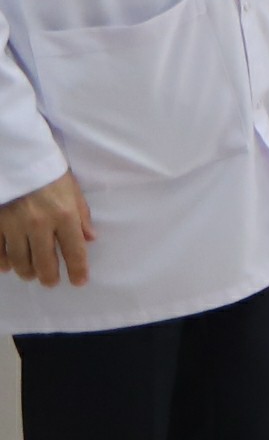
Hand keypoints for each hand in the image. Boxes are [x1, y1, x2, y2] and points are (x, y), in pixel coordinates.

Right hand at [0, 172, 92, 287]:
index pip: (74, 251)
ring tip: (31, 274)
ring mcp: (14, 225)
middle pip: (44, 262)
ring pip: (20, 261)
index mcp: (64, 215)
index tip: (79, 281)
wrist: (16, 158)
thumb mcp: (72, 190)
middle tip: (50, 282)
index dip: (77, 270)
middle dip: (49, 277)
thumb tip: (89, 239)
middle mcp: (40, 224)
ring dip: (27, 272)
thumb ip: (81, 215)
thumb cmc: (48, 172)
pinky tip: (8, 266)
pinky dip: (3, 263)